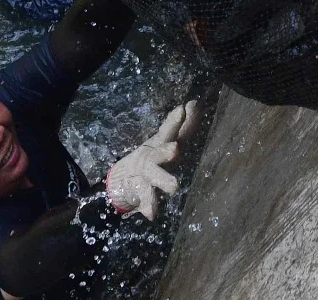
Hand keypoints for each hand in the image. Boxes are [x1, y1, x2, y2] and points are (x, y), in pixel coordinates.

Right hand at [105, 100, 199, 220]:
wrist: (121, 180)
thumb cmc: (153, 158)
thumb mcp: (167, 141)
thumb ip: (185, 126)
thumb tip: (197, 103)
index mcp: (160, 144)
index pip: (170, 131)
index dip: (176, 121)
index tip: (184, 108)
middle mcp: (151, 157)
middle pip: (159, 151)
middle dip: (166, 150)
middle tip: (175, 149)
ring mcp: (144, 174)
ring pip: (154, 176)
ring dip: (163, 180)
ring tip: (174, 186)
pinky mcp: (140, 191)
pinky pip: (145, 199)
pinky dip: (149, 206)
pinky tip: (153, 214)